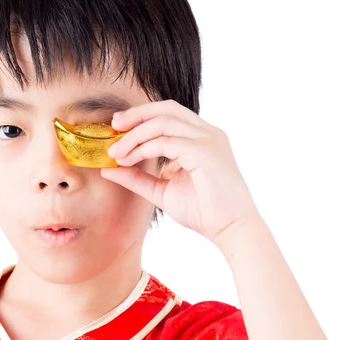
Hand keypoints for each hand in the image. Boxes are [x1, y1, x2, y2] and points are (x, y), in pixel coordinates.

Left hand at [100, 99, 260, 245]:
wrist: (231, 230)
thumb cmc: (203, 211)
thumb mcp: (162, 190)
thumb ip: (137, 178)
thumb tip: (108, 169)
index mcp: (201, 138)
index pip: (169, 114)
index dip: (141, 116)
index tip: (117, 127)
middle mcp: (208, 133)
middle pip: (167, 109)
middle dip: (136, 115)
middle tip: (113, 126)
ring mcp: (208, 140)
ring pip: (163, 123)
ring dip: (135, 135)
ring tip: (115, 152)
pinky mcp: (205, 152)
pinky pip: (167, 142)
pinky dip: (144, 148)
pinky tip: (129, 160)